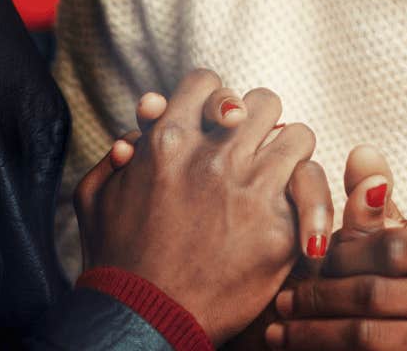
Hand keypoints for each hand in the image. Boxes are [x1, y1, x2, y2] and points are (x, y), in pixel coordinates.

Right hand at [72, 69, 334, 344]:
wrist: (142, 325)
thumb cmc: (115, 262)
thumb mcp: (96, 199)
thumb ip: (116, 157)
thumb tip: (137, 134)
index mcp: (167, 141)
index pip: (208, 82)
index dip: (215, 100)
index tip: (218, 123)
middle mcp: (213, 157)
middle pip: (262, 103)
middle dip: (259, 124)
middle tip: (253, 149)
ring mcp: (250, 191)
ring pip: (298, 136)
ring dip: (289, 155)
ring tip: (279, 176)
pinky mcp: (279, 229)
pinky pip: (311, 189)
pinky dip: (307, 201)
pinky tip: (296, 216)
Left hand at [265, 146, 406, 349]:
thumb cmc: (398, 278)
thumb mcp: (387, 238)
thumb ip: (371, 201)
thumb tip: (361, 154)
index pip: (392, 247)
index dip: (344, 254)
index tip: (310, 259)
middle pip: (377, 293)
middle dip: (321, 296)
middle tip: (284, 298)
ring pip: (369, 335)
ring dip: (315, 332)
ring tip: (280, 327)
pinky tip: (298, 347)